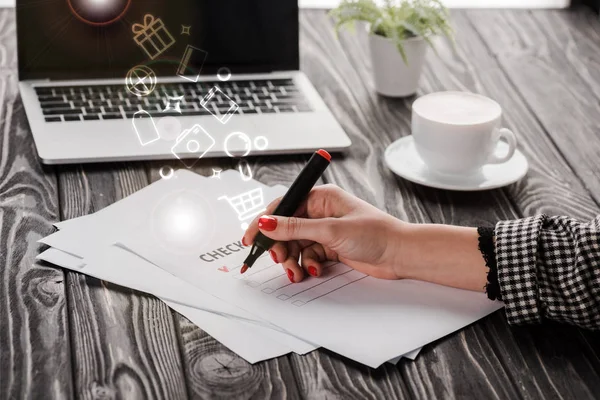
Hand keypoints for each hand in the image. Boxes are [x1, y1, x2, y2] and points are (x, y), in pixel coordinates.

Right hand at [242, 184, 406, 282]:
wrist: (400, 254)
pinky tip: (316, 270)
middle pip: (287, 229)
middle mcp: (320, 212)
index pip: (283, 207)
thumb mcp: (330, 230)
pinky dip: (308, 265)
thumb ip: (295, 228)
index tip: (250, 239)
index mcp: (320, 198)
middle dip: (281, 247)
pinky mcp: (331, 247)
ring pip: (296, 245)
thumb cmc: (374, 233)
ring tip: (298, 272)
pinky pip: (309, 255)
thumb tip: (265, 223)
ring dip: (294, 260)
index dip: (264, 223)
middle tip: (282, 261)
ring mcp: (326, 230)